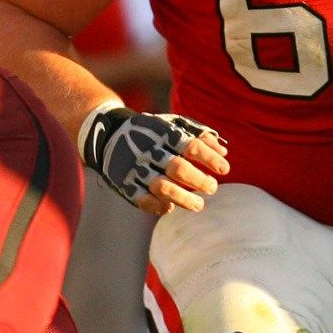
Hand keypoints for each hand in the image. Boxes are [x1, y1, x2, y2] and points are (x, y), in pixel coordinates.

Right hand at [80, 102, 228, 214]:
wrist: (108, 134)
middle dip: (199, 181)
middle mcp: (149, 150)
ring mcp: (135, 168)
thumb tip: (223, 151)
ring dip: (184, 198)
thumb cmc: (152, 131)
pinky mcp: (124, 183)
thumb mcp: (173, 124)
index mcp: (163, 133)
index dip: (210, 159)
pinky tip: (171, 207)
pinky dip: (158, 206)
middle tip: (212, 188)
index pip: (191, 146)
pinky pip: (142, 200)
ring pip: (162, 187)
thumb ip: (199, 135)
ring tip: (199, 204)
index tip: (224, 170)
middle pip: (178, 169)